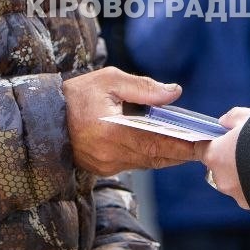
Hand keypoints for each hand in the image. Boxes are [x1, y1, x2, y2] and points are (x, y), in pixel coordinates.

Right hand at [64, 66, 197, 174]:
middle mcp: (110, 154)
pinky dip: (151, 155)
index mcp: (112, 131)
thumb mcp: (109, 80)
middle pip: (155, 157)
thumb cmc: (78, 94)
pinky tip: (165, 147)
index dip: (182, 144)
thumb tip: (174, 93)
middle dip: (182, 152)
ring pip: (146, 162)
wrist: (44, 117)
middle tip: (205, 147)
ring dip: (168, 155)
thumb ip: (144, 87)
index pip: (157, 142)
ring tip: (191, 146)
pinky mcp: (102, 169)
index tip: (203, 142)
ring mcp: (105, 165)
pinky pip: (134, 163)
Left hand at [198, 106, 249, 208]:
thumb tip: (224, 122)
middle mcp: (222, 180)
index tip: (222, 138)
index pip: (201, 150)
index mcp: (215, 156)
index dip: (211, 142)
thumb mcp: (249, 116)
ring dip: (245, 175)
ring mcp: (239, 196)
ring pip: (236, 183)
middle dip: (230, 159)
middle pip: (219, 168)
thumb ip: (233, 118)